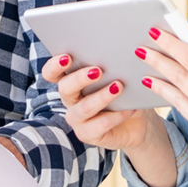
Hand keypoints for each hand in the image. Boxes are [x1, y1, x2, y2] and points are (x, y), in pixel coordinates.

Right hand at [44, 53, 177, 186]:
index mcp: (70, 82)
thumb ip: (112, 66)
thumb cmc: (125, 94)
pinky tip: (129, 109)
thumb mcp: (120, 77)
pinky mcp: (87, 135)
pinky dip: (115, 116)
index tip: (67, 57)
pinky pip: (99, 125)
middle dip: (79, 78)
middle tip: (98, 70)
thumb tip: (116, 51)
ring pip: (83, 108)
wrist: (136, 123)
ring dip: (101, 96)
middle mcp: (70, 100)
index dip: (54, 66)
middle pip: (64, 88)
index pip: (52, 73)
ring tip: (118, 87)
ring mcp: (77, 119)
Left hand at [136, 31, 187, 186]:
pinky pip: (187, 116)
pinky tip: (172, 95)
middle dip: (157, 61)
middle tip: (141, 50)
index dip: (171, 45)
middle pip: (178, 78)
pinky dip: (180, 104)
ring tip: (146, 74)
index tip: (155, 33)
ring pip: (176, 99)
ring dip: (159, 84)